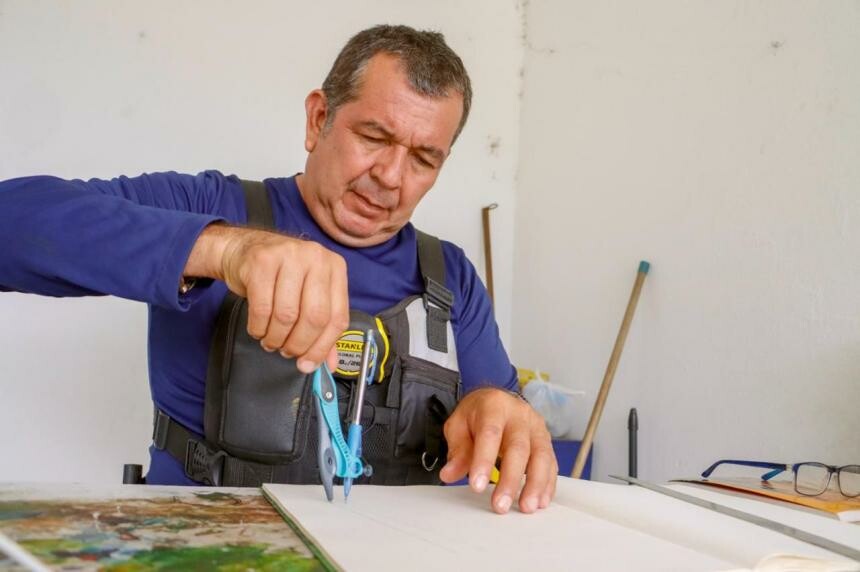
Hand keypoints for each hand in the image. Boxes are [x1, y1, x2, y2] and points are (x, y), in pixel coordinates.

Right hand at [185, 224, 348, 372]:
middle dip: (299, 344)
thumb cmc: (281, 276)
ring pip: (287, 315)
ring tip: (271, 341)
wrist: (245, 248)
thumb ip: (322, 328)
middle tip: (288, 352)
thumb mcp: (308, 295)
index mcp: (335, 268)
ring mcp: (289, 256)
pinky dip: (259, 328)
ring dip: (276, 338)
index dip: (323, 347)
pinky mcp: (261, 262)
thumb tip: (330, 364)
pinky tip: (258, 328)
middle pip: (314, 317)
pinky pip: (262, 309)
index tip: (309, 363)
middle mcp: (316, 258)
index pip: (337, 317)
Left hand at [439, 387, 557, 513]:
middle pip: (519, 447)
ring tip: (526, 507)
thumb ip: (457, 451)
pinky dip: (548, 484)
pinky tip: (540, 501)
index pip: (490, 433)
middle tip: (500, 505)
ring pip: (542, 456)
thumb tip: (449, 475)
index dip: (484, 461)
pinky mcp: (547, 441)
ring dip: (535, 485)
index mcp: (494, 406)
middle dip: (510, 479)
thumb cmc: (476, 416)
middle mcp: (520, 414)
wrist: (496, 401)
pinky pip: (551, 463)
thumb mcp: (458, 426)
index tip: (477, 487)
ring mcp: (537, 427)